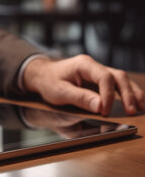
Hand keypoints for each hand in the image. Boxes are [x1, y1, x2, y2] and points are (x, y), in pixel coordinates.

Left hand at [23, 54, 144, 115]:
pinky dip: (126, 93)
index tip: (105, 111)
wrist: (42, 76)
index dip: (108, 95)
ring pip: (120, 79)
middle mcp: (93, 66)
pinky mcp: (97, 80)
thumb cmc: (49, 82)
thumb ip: (80, 98)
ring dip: (131, 93)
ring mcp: (96, 72)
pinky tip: (134, 103)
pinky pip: (115, 84)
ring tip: (140, 108)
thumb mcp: (60, 92)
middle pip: (117, 76)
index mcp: (83, 64)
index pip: (104, 77)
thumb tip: (100, 106)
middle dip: (127, 93)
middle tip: (132, 111)